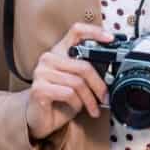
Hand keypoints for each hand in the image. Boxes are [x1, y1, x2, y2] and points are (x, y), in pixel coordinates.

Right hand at [26, 23, 111, 140]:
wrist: (40, 119)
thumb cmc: (60, 99)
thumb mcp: (77, 82)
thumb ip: (87, 72)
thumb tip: (110, 73)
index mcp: (60, 51)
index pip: (77, 31)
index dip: (95, 32)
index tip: (110, 39)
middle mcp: (49, 58)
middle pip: (83, 66)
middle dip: (99, 85)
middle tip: (105, 96)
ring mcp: (42, 72)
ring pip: (77, 83)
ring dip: (89, 99)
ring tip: (92, 107)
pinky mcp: (39, 88)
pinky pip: (68, 94)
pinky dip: (77, 104)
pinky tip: (76, 108)